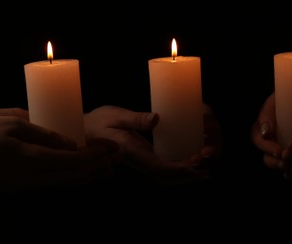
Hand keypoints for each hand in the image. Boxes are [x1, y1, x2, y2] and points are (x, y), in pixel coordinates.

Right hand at [0, 108, 116, 192]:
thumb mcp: (12, 122)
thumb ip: (44, 133)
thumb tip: (70, 143)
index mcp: (27, 159)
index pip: (71, 162)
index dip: (94, 156)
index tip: (111, 148)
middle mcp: (28, 179)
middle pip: (71, 177)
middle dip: (96, 168)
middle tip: (117, 158)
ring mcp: (22, 186)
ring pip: (63, 183)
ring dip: (86, 177)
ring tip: (108, 169)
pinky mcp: (17, 186)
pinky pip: (51, 183)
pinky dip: (70, 178)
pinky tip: (81, 173)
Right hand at [84, 104, 221, 185]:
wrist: (85, 131)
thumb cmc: (99, 122)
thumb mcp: (116, 115)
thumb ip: (136, 118)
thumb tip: (156, 119)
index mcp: (132, 153)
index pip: (159, 166)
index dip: (179, 168)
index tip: (196, 164)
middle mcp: (138, 161)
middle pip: (166, 176)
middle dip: (187, 175)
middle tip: (207, 170)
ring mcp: (140, 161)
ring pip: (165, 175)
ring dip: (185, 175)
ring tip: (204, 170)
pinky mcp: (143, 157)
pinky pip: (162, 168)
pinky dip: (177, 169)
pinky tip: (190, 163)